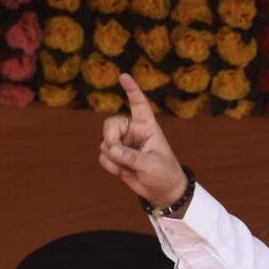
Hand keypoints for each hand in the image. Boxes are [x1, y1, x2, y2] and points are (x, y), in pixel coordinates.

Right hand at [98, 73, 188, 207]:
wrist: (163, 192)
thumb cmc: (165, 174)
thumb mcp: (152, 164)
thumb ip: (132, 157)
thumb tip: (112, 150)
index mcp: (148, 127)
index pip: (139, 104)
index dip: (132, 90)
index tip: (124, 76)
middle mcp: (134, 132)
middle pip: (110, 125)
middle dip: (110, 139)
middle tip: (117, 151)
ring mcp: (124, 144)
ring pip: (105, 143)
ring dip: (113, 158)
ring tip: (129, 168)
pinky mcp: (116, 157)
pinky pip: (103, 156)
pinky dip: (110, 166)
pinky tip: (124, 173)